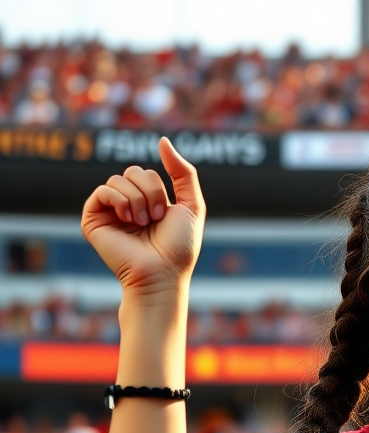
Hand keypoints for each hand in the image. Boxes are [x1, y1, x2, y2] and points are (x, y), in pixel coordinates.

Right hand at [80, 137, 205, 297]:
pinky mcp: (93, 219)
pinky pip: (103, 190)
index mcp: (148, 202)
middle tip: (155, 220)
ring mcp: (109, 212)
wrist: (162, 273)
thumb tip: (162, 140)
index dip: (159, 189)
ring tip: (142, 223)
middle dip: (150, 192)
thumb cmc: (179, 247)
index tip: (166, 215)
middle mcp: (127, 205)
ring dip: (137, 200)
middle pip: (134, 171)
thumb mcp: (192, 206)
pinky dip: (119, 200)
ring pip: (118, 179)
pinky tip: (128, 218)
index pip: (147, 172)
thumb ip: (183, 173)